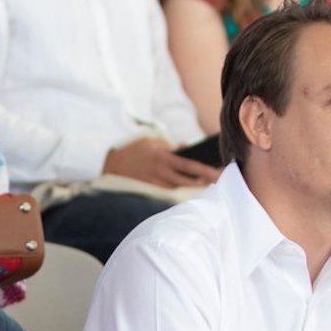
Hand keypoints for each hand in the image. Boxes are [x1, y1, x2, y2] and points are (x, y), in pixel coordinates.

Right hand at [103, 137, 219, 187]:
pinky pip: (170, 187)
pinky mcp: (152, 188)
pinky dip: (180, 184)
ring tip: (208, 181)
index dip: (205, 170)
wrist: (111, 165)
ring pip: (180, 185)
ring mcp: (156, 181)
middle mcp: (160, 171)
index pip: (189, 164)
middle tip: (219, 180)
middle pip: (187, 179)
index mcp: (162, 157)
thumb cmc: (134, 150)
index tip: (218, 171)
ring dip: (193, 183)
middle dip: (204, 180)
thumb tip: (186, 148)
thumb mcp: (151, 141)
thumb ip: (170, 146)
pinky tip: (190, 182)